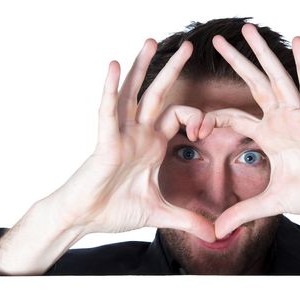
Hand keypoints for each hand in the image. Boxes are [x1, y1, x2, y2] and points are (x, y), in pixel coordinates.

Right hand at [48, 39, 215, 241]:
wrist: (85, 219)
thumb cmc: (114, 210)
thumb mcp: (160, 214)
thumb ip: (188, 221)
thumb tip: (215, 237)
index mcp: (153, 144)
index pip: (180, 116)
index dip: (197, 117)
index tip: (205, 132)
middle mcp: (138, 134)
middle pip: (159, 94)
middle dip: (173, 70)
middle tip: (189, 46)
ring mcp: (121, 135)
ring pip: (133, 94)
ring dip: (142, 67)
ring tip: (152, 41)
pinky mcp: (104, 142)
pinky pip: (108, 112)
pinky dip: (111, 90)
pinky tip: (115, 66)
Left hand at [206, 24, 299, 239]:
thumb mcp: (270, 203)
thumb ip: (242, 212)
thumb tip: (216, 231)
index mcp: (268, 135)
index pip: (234, 117)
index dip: (213, 118)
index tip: (193, 126)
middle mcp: (281, 120)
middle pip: (253, 85)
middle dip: (236, 62)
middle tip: (218, 40)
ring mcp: (299, 116)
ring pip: (276, 78)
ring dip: (261, 54)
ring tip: (247, 30)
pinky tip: (297, 42)